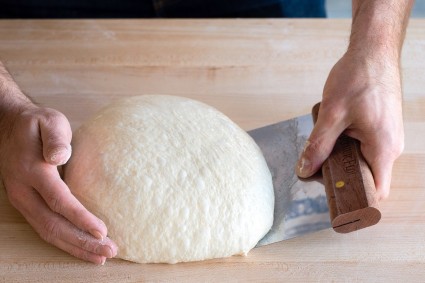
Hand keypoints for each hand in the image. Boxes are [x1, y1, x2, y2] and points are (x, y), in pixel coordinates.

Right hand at [0, 105, 117, 263]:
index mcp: (32, 170)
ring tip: (101, 256)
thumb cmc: (37, 124)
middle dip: (82, 240)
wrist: (9, 127)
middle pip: (53, 224)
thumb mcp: (49, 121)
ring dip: (75, 246)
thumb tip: (59, 156)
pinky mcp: (26, 205)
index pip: (58, 200)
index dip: (80, 217)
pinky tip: (82, 247)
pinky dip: (65, 241)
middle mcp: (23, 190)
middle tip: (109, 250)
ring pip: (48, 231)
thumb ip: (55, 138)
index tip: (102, 230)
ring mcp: (22, 200)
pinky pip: (45, 228)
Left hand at [296, 49, 403, 199]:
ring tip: (322, 142)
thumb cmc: (358, 77)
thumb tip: (305, 170)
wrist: (373, 51)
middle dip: (338, 174)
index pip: (376, 192)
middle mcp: (389, 147)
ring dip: (339, 157)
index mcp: (383, 148)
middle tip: (315, 164)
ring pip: (360, 161)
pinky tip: (332, 131)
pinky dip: (344, 144)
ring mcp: (385, 137)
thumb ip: (318, 145)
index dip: (355, 199)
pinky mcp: (379, 128)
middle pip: (365, 177)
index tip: (332, 198)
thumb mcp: (332, 114)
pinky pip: (361, 147)